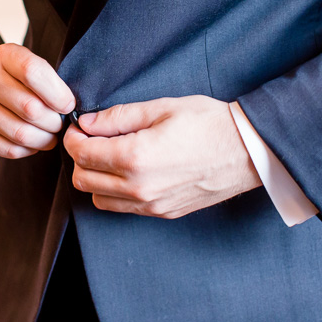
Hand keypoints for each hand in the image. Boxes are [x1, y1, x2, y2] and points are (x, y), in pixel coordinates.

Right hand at [0, 43, 74, 158]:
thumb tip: (68, 108)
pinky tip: (32, 142)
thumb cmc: (16, 80)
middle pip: (31, 108)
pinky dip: (28, 150)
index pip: (33, 72)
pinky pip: (10, 149)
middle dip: (54, 122)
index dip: (58, 94)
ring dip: (44, 140)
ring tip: (49, 136)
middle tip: (58, 124)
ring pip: (22, 133)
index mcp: (3, 55)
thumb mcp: (31, 66)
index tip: (68, 106)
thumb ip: (49, 80)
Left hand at [63, 96, 261, 218]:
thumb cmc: (209, 124)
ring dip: (96, 179)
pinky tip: (130, 172)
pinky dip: (116, 192)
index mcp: (135, 158)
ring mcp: (151, 205)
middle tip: (93, 139)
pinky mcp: (163, 213)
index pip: (81, 154)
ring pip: (99, 199)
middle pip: (83, 180)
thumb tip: (87, 122)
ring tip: (111, 156)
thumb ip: (118, 117)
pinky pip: (123, 209)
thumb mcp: (161, 108)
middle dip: (80, 158)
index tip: (79, 128)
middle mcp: (139, 188)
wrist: (248, 151)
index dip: (73, 138)